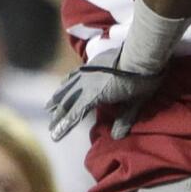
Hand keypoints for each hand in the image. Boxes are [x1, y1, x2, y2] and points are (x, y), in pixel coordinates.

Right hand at [47, 47, 161, 141]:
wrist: (141, 54)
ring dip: (58, 98)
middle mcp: (86, 84)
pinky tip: (63, 83)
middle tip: (51, 127)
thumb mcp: (135, 104)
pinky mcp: (91, 63)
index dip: (64, 126)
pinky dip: (67, 81)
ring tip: (49, 106)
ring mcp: (87, 73)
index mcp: (95, 96)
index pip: (75, 114)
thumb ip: (125, 120)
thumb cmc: (140, 80)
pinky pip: (75, 74)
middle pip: (68, 102)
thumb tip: (117, 137)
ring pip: (68, 87)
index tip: (54, 136)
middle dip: (59, 116)